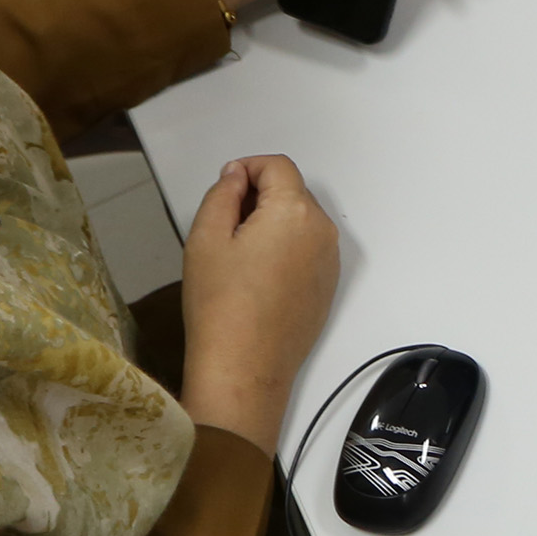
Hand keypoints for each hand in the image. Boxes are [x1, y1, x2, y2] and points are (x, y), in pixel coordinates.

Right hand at [178, 155, 339, 446]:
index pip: (277, 166)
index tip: (224, 187)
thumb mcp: (206, 238)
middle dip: (260, 196)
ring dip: (273, 222)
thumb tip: (236, 176)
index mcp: (295, 211)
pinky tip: (258, 275)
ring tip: (238, 253)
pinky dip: (286, 248)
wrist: (245, 369)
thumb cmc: (221, 303)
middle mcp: (322, 230)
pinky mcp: (327, 286)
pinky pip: (308, 250)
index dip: (248, 168)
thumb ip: (222, 193)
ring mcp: (329, 261)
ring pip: (301, 221)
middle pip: (292, 192)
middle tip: (224, 224)